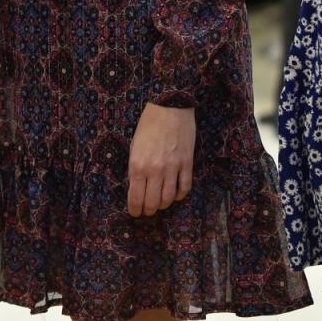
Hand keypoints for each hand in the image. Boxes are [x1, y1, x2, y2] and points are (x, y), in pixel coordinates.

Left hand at [127, 103, 195, 217]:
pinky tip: (174, 194)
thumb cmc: (148, 125)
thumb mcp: (134, 146)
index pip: (135, 197)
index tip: (135, 213)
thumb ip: (135, 167)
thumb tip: (137, 186)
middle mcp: (154, 170)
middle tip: (147, 211)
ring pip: (168, 199)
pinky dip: (179, 195)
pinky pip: (184, 188)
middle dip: (148, 211)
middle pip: (152, 202)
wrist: (170, 107)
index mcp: (137, 165)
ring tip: (159, 204)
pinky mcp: (187, 164)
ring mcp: (172, 168)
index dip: (135, 209)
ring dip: (163, 205)